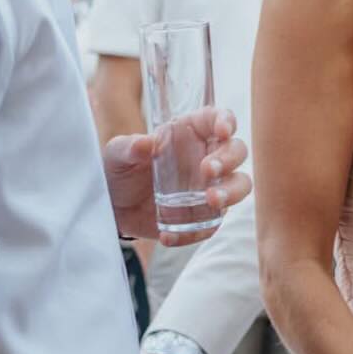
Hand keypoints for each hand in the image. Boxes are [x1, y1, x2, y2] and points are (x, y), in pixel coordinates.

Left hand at [104, 106, 249, 244]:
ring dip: (232, 192)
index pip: (217, 119)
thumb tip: (144, 144)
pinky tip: (170, 235)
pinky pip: (213, 223)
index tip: (223, 130)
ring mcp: (210, 186)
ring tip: (211, 201)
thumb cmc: (119, 170)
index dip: (226, 121)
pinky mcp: (204, 215)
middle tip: (207, 171)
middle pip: (237, 150)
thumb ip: (128, 148)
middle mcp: (207, 156)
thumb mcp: (116, 155)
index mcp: (190, 132)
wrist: (112, 208)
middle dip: (229, 159)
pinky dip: (197, 231)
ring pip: (240, 184)